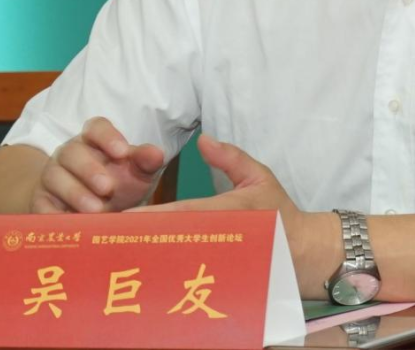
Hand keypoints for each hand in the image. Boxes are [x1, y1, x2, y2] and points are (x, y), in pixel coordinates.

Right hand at [31, 117, 164, 213]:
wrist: (86, 212)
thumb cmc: (115, 185)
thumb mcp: (134, 174)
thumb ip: (145, 162)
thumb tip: (156, 154)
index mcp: (93, 140)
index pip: (96, 128)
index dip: (108, 137)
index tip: (123, 152)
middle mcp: (68, 154)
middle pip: (72, 152)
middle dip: (89, 169)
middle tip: (108, 187)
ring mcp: (52, 176)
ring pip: (55, 177)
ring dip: (75, 193)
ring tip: (96, 210)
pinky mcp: (40, 201)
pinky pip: (41, 205)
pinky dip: (55, 215)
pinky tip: (73, 226)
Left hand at [134, 135, 336, 296]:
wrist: (305, 252)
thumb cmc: (279, 211)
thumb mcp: (258, 176)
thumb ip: (230, 158)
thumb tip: (202, 140)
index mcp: (228, 212)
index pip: (183, 215)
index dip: (152, 218)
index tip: (124, 218)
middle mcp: (221, 238)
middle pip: (174, 241)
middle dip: (143, 240)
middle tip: (109, 239)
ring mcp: (221, 259)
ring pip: (179, 260)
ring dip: (149, 257)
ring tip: (116, 256)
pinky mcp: (221, 274)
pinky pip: (190, 272)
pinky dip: (166, 270)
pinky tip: (143, 270)